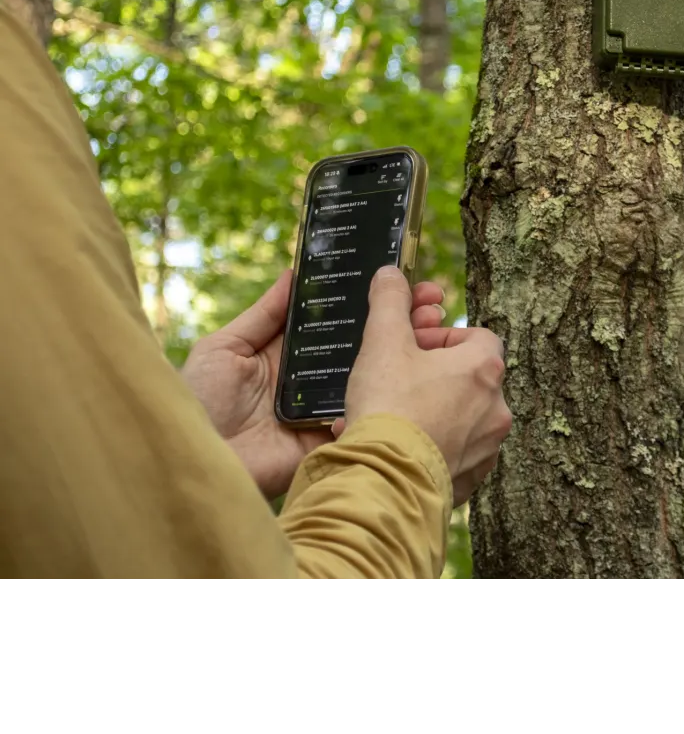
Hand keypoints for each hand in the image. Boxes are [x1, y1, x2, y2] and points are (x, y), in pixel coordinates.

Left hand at [182, 269, 448, 499]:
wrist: (198, 459)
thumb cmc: (200, 400)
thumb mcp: (224, 347)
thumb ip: (263, 314)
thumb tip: (294, 274)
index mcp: (289, 353)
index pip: (338, 321)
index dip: (367, 301)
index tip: (400, 279)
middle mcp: (314, 379)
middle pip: (365, 346)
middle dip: (401, 323)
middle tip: (433, 302)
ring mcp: (326, 408)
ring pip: (374, 376)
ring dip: (406, 354)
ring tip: (436, 329)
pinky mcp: (333, 435)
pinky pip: (365, 411)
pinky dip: (392, 393)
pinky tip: (418, 370)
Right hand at [345, 265, 513, 504]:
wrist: (386, 481)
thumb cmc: (390, 406)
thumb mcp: (383, 341)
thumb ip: (390, 301)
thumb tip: (391, 274)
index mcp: (485, 369)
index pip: (477, 337)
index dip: (442, 337)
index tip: (412, 347)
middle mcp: (497, 409)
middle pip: (468, 379)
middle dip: (431, 375)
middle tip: (394, 380)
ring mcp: (487, 448)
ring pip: (458, 418)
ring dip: (428, 412)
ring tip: (387, 416)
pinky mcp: (470, 481)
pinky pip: (451, 454)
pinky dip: (427, 447)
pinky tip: (393, 447)